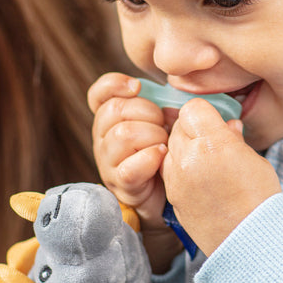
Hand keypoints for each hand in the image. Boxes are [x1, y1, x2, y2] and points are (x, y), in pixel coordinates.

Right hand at [88, 73, 181, 270]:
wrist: (167, 197)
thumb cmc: (168, 154)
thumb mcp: (166, 126)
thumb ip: (168, 108)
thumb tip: (184, 103)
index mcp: (111, 119)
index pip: (99, 94)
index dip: (114, 84)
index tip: (137, 86)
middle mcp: (103, 138)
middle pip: (115, 109)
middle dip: (148, 112)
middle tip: (164, 126)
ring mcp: (109, 162)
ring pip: (123, 134)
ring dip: (152, 136)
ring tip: (165, 145)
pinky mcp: (121, 183)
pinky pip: (130, 166)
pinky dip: (150, 159)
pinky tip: (162, 158)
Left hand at [161, 99, 280, 255]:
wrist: (251, 241)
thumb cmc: (260, 200)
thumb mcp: (254, 160)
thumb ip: (234, 139)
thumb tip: (228, 126)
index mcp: (213, 143)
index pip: (193, 109)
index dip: (205, 114)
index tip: (215, 123)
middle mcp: (189, 158)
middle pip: (179, 126)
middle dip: (193, 130)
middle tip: (212, 143)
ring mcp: (177, 179)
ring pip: (170, 148)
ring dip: (184, 149)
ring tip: (205, 163)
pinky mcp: (172, 197)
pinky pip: (168, 171)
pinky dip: (179, 170)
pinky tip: (199, 180)